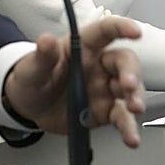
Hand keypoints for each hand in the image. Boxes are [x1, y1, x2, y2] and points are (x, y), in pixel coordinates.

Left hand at [3, 16, 145, 147]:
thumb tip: (46, 40)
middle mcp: (99, 66)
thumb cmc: (33, 78)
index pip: (105, 31)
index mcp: (83, 47)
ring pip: (129, 89)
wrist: (29, 108)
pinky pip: (121, 117)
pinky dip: (128, 127)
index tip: (135, 31)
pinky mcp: (105, 111)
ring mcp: (104, 88)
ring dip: (136, 97)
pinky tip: (131, 136)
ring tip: (134, 108)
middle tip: (128, 85)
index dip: (122, 28)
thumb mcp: (32, 67)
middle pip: (124, 61)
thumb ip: (42, 55)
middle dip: (131, 72)